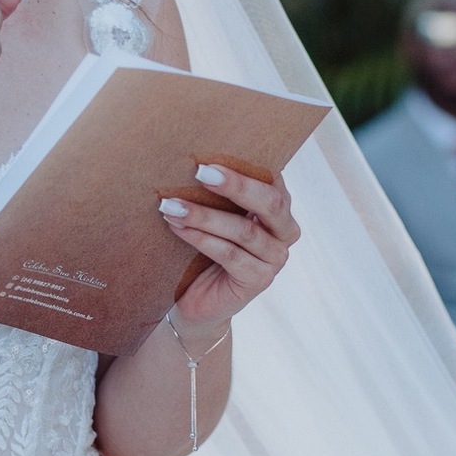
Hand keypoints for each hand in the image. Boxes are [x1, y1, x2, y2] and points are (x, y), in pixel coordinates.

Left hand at [160, 164, 299, 339]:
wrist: (199, 300)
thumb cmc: (205, 248)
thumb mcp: (216, 215)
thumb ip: (218, 193)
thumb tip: (192, 158)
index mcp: (279, 209)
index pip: (273, 180)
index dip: (247, 166)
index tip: (213, 154)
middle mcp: (285, 232)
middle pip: (270, 203)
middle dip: (235, 185)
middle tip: (199, 171)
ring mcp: (275, 259)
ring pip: (243, 230)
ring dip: (203, 215)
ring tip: (171, 205)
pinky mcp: (258, 280)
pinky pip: (229, 254)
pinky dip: (200, 238)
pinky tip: (176, 227)